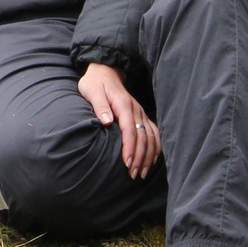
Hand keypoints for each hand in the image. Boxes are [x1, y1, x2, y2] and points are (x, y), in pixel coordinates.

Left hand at [78, 61, 160, 177]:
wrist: (104, 72)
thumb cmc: (95, 83)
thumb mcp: (92, 91)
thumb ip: (100, 106)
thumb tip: (107, 122)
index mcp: (124, 104)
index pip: (130, 129)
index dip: (130, 147)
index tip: (127, 163)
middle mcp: (136, 109)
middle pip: (143, 136)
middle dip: (140, 157)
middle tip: (134, 174)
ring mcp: (140, 113)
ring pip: (151, 136)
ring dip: (149, 155)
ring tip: (143, 172)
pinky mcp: (141, 116)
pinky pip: (154, 132)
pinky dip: (156, 147)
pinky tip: (153, 160)